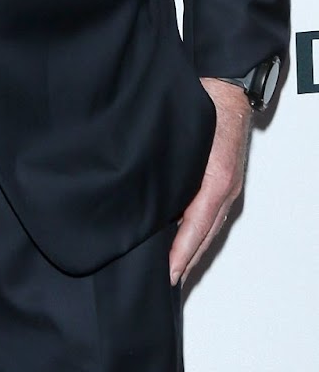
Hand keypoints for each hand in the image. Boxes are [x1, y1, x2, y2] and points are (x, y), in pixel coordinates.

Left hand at [169, 79, 251, 285]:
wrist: (225, 89)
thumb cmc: (206, 109)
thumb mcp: (185, 140)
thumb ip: (168, 169)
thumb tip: (145, 195)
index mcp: (216, 181)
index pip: (197, 226)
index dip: (182, 252)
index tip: (169, 272)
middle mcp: (223, 190)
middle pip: (204, 235)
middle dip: (186, 260)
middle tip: (166, 282)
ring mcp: (225, 188)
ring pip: (207, 227)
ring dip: (190, 249)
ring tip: (171, 269)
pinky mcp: (220, 182)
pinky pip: (208, 214)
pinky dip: (195, 232)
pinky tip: (179, 238)